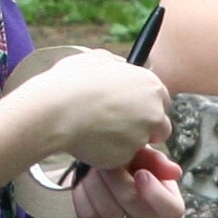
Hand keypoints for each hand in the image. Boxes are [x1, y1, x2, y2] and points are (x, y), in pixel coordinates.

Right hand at [30, 49, 172, 170]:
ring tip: (98, 131)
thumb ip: (117, 64)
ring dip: (125, 141)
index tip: (131, 110)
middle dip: (143, 129)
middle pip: (160, 126)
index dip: (146, 107)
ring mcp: (142, 135)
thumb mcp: (96, 59)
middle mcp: (154, 111)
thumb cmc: (71, 82)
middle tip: (115, 125)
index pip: (162, 101)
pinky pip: (122, 158)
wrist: (54, 109)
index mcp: (151, 85)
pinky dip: (110, 154)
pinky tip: (91, 141)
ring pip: (140, 144)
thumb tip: (121, 65)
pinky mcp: (127, 155)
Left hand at [67, 145, 184, 217]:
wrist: (99, 176)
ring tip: (89, 171)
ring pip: (109, 212)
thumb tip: (174, 172)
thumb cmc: (127, 164)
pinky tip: (80, 187)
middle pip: (133, 203)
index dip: (156, 193)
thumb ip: (156, 160)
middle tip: (102, 161)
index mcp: (167, 202)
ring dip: (94, 186)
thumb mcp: (142, 156)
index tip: (140, 173)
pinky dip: (82, 201)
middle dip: (114, 177)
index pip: (173, 210)